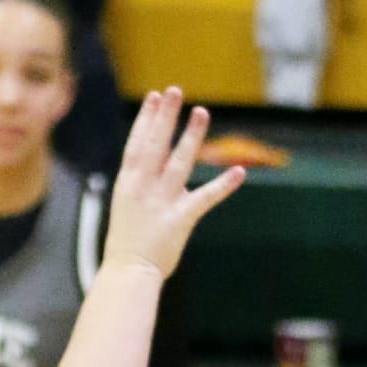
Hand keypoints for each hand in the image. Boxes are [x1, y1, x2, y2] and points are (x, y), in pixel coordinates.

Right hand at [101, 90, 245, 283]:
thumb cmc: (126, 244)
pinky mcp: (181, 219)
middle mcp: (143, 188)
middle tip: (175, 91)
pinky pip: (206, 198)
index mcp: (127, 184)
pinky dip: (223, 185)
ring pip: (179, 162)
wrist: (127, 275)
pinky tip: (239, 171)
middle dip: (166, 117)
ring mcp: (162, 202)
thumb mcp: (126, 207)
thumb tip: (153, 166)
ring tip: (201, 112)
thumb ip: (141, 185)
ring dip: (191, 136)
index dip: (146, 119)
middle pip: (156, 145)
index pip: (137, 144)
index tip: (154, 97)